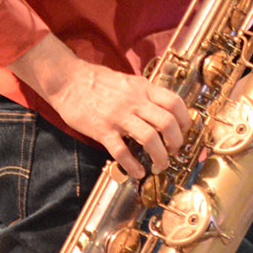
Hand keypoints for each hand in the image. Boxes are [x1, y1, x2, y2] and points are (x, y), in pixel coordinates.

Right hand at [9, 34, 189, 178]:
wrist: (68, 80)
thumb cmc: (98, 81)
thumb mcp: (128, 81)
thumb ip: (145, 94)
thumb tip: (163, 109)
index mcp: (143, 88)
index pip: (174, 103)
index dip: (184, 120)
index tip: (184, 131)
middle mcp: (134, 102)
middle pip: (167, 123)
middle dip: (176, 141)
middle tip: (174, 150)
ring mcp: (118, 117)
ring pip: (150, 139)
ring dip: (160, 156)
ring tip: (161, 165)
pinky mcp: (102, 130)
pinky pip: (122, 152)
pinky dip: (133, 166)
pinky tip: (138, 172)